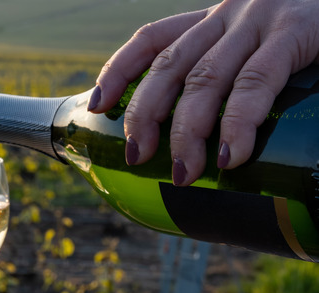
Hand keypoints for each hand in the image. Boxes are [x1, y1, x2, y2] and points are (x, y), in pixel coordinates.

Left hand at [88, 0, 318, 185]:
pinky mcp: (299, 31)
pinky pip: (257, 81)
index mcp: (218, 18)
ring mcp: (263, 20)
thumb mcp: (268, 43)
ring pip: (205, 79)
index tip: (97, 105)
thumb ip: (241, 78)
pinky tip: (230, 155)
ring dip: (187, 131)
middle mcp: (232, 13)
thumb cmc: (315, 31)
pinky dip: (238, 122)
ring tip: (184, 173)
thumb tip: (216, 144)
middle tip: (136, 158)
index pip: (152, 39)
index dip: (118, 70)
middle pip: (168, 65)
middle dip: (145, 114)